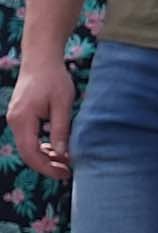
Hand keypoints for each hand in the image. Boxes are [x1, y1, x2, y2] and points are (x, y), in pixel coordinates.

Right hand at [5, 53, 76, 178]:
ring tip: (65, 162)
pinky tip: (56, 149)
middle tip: (67, 172)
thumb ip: (61, 130)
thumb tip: (63, 154)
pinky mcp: (20, 116)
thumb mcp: (63, 105)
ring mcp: (15, 118)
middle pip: (27, 152)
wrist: (41, 59)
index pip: (30, 152)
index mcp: (23, 119)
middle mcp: (14, 121)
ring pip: (27, 146)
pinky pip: (28, 137)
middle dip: (46, 165)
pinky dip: (40, 146)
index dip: (47, 167)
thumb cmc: (54, 79)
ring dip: (44, 156)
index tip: (65, 174)